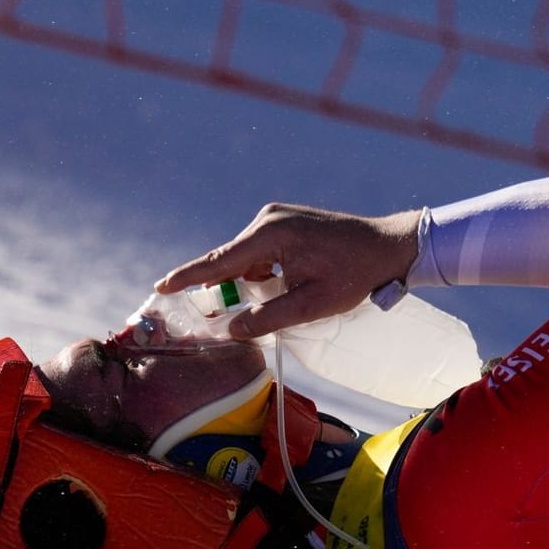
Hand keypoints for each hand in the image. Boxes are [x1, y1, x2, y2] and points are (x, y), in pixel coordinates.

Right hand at [156, 204, 421, 338]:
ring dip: (247, 282)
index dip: (188, 277)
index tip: (161, 286)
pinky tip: (280, 289)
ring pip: (245, 258)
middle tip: (213, 311)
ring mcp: (276, 218)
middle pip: (229, 260)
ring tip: (276, 299)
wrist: (388, 246)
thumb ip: (269, 318)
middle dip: (220, 287)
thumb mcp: (312, 305)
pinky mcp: (285, 223)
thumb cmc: (355, 274)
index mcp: (271, 235)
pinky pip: (259, 252)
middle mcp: (268, 220)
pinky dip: (260, 273)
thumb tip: (232, 330)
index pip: (219, 261)